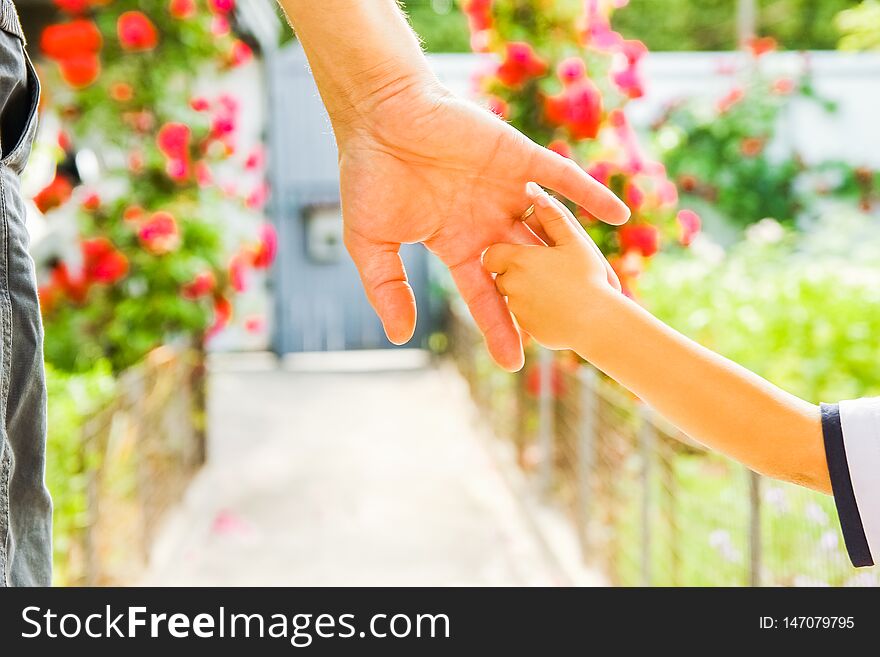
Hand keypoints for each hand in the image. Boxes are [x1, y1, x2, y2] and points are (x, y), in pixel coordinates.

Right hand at [338, 79, 628, 371]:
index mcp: (457, 243)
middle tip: (577, 333)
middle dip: (549, 301)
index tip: (515, 362)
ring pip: (551, 230)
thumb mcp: (371, 243)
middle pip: (528, 270)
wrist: (379, 114)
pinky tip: (619, 215)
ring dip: (579, 256)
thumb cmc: (368, 176)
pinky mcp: (518, 157)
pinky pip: (562, 178)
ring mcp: (506, 190)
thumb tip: (399, 335)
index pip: (486, 293)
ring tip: (608, 287)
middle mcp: (487, 222)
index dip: (500, 326)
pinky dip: (590, 194)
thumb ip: (387, 287)